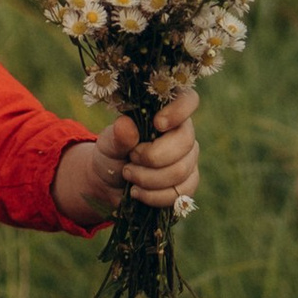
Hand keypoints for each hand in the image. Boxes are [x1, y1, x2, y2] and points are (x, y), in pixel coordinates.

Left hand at [52, 85, 201, 226]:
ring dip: (149, 179)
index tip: (157, 124)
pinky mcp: (187, 184)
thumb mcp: (108, 142)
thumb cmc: (112, 153)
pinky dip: (154, 196)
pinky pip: (179, 193)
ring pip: (181, 171)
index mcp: (166, 112)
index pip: (188, 100)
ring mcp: (188, 159)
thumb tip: (127, 125)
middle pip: (185, 142)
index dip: (179, 110)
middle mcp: (183, 133)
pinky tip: (137, 192)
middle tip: (130, 159)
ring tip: (128, 175)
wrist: (109, 182)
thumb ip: (118, 135)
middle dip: (153, 157)